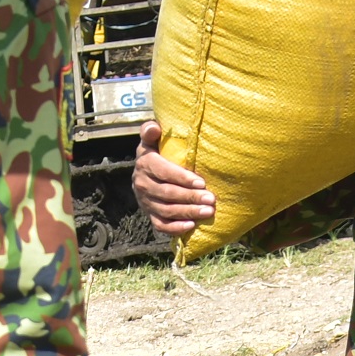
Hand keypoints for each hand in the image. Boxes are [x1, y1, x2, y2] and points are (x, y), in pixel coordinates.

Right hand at [133, 123, 214, 238]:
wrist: (143, 170)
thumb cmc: (156, 151)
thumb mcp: (151, 139)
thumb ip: (150, 131)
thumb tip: (155, 127)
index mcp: (145, 164)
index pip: (164, 172)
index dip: (182, 178)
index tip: (201, 182)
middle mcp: (142, 184)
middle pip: (167, 193)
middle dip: (190, 197)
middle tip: (211, 199)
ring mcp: (145, 201)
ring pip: (166, 210)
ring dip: (188, 212)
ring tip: (208, 212)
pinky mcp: (149, 214)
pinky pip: (161, 225)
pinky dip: (175, 228)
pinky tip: (191, 226)